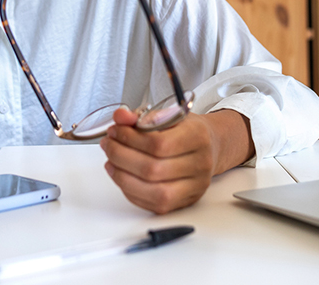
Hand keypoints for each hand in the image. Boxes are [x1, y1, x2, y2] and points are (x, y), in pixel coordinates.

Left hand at [99, 107, 253, 213]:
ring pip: (152, 191)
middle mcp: (200, 164)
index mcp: (197, 137)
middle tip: (108, 144)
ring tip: (111, 161)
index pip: (159, 144)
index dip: (130, 139)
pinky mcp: (185, 202)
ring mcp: (194, 186)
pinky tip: (122, 175)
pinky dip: (130, 191)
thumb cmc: (186, 131)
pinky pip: (152, 204)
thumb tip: (120, 117)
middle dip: (121, 156)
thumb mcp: (167, 114)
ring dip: (122, 176)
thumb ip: (141, 116)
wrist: (209, 146)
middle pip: (152, 169)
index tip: (115, 131)